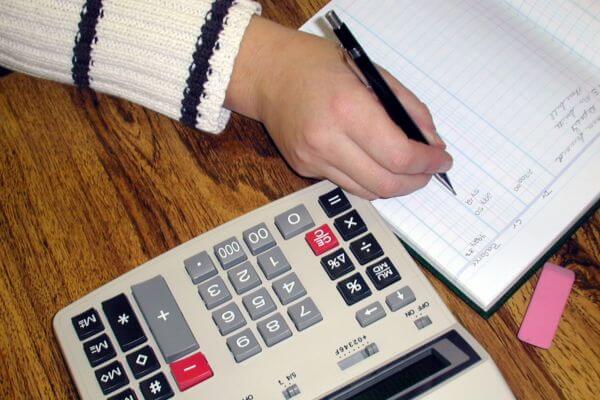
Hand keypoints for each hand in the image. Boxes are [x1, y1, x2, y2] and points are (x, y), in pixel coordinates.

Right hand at [225, 17, 451, 198]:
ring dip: (394, 186)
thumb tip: (431, 143)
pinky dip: (368, 179)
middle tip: (428, 172)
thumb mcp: (372, 73)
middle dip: (415, 182)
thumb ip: (407, 108)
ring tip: (406, 170)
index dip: (427, 163)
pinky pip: (346, 184)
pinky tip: (373, 163)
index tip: (441, 161)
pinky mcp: (303, 169)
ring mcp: (312, 159)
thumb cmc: (319, 65)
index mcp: (348, 109)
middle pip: (385, 184)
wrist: (268, 75)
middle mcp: (327, 140)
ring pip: (366, 192)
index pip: (399, 155)